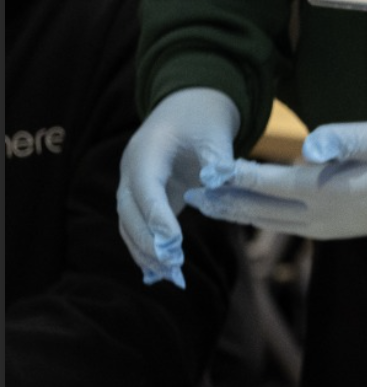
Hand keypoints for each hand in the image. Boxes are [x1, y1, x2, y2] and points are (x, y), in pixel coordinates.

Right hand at [116, 87, 240, 286]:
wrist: (187, 110)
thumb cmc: (204, 123)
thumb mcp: (216, 136)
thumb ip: (217, 161)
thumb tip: (218, 182)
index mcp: (147, 150)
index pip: (146, 187)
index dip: (157, 216)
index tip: (173, 243)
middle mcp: (131, 168)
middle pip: (129, 209)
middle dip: (147, 240)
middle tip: (172, 267)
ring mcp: (131, 183)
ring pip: (128, 221)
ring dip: (144, 250)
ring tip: (168, 276)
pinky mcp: (141, 197)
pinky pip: (136, 224)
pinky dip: (145, 248)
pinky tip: (160, 272)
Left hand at [186, 113, 366, 238]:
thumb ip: (344, 139)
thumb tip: (309, 144)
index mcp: (336, 191)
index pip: (272, 182)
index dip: (236, 174)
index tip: (204, 167)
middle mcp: (331, 216)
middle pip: (266, 211)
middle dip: (227, 202)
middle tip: (191, 194)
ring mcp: (339, 227)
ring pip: (278, 223)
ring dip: (244, 214)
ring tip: (213, 206)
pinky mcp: (347, 228)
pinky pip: (297, 227)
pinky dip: (269, 219)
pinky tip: (258, 211)